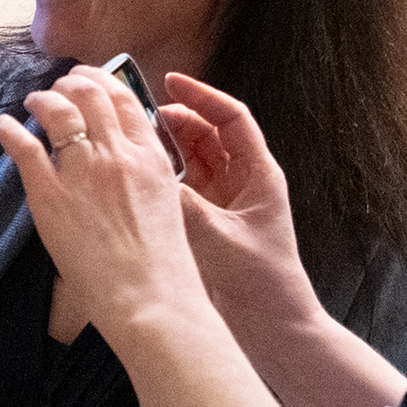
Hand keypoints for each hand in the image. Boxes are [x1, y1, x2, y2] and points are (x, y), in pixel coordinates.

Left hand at [0, 68, 212, 345]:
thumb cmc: (161, 262)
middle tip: (57, 88)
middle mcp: (117, 155)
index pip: (124, 98)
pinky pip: (24, 148)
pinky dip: (10, 131)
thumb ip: (145, 171)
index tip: (87, 81)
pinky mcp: (50, 196)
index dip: (101, 81)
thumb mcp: (166, 202)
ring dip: (41, 99)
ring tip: (32, 101)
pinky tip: (2, 125)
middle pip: (89, 95)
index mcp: (150, 156)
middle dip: (69, 83)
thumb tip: (125, 153)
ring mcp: (83, 173)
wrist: (149, 296)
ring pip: (57, 112)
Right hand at [157, 74, 320, 345]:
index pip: (231, 118)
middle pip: (207, 133)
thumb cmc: (260, 280)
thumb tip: (148, 173)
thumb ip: (183, 203)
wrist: (274, 324)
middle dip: (175, 118)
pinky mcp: (210, 218)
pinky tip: (138, 172)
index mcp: (259, 173)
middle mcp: (243, 180)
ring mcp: (226, 199)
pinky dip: (163, 173)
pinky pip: (184, 183)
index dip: (201, 96)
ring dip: (166, 144)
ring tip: (132, 138)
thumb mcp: (218, 236)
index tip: (170, 82)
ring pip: (193, 156)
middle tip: (136, 112)